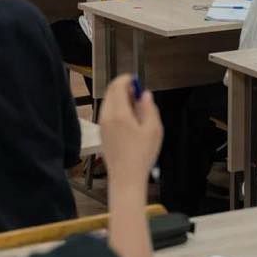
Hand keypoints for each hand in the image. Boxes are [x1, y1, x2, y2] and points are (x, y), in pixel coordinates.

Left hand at [99, 74, 161, 192]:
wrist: (126, 177)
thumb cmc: (141, 156)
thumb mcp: (154, 130)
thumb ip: (149, 108)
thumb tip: (145, 95)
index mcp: (119, 114)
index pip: (118, 86)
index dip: (127, 79)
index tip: (135, 79)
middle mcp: (107, 117)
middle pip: (110, 91)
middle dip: (123, 87)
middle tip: (137, 92)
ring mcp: (102, 124)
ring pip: (108, 101)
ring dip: (120, 98)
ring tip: (136, 107)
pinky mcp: (102, 132)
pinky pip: (107, 112)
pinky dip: (116, 108)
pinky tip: (129, 118)